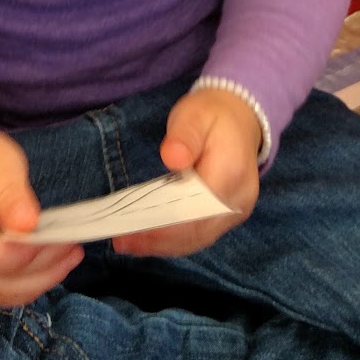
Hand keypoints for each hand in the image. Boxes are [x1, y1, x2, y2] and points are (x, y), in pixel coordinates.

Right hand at [0, 102, 82, 307]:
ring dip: (41, 279)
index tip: (59, 236)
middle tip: (73, 245)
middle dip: (42, 269)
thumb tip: (28, 225)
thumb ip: (11, 192)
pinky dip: (31, 281)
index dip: (25, 254)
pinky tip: (54, 262)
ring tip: (70, 254)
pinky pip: (2, 290)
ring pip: (2, 293)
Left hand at [113, 87, 262, 256]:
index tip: (132, 226)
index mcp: (231, 174)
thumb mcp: (194, 115)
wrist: (238, 119)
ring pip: (198, 239)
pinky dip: (174, 241)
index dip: (165, 224)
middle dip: (157, 239)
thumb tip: (173, 157)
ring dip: (162, 245)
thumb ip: (184, 135)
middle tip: (120, 240)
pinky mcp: (228, 217)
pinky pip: (201, 235)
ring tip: (128, 243)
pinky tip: (149, 240)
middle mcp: (238, 200)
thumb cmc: (211, 116)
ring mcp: (236, 212)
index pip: (195, 210)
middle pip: (196, 231)